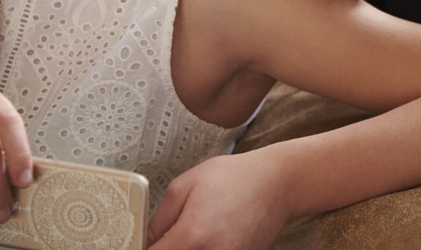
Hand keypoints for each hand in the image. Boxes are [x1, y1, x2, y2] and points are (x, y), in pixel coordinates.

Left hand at [147, 152, 288, 249]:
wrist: (278, 182)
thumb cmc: (234, 178)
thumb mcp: (185, 185)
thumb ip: (158, 220)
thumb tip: (143, 244)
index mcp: (192, 237)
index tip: (143, 244)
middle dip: (167, 249)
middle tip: (171, 236)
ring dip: (190, 249)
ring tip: (198, 233)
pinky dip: (208, 249)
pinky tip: (213, 236)